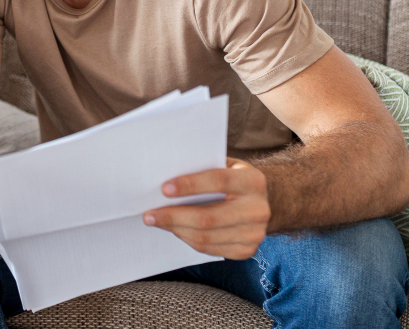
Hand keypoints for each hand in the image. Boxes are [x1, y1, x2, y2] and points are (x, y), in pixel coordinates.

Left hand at [143, 157, 270, 259]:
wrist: (266, 202)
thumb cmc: (234, 179)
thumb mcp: (225, 165)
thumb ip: (202, 168)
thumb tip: (163, 177)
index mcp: (252, 181)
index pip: (218, 181)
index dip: (189, 185)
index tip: (164, 189)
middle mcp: (258, 209)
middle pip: (208, 218)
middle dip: (173, 217)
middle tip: (149, 214)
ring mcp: (254, 234)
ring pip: (205, 237)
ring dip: (176, 230)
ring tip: (157, 222)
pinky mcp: (247, 250)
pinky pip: (209, 249)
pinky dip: (188, 239)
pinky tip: (176, 230)